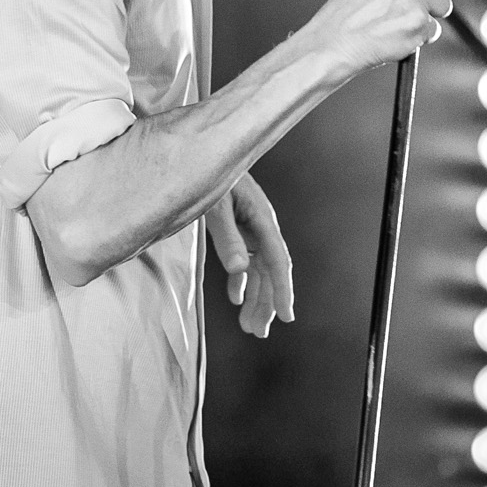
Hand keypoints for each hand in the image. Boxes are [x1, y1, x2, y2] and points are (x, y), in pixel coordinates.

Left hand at [207, 173, 294, 337]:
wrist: (199, 154)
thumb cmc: (206, 173)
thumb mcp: (214, 205)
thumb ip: (226, 236)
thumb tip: (240, 269)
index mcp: (262, 219)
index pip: (277, 261)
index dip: (283, 290)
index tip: (287, 316)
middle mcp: (261, 226)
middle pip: (269, 271)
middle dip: (267, 303)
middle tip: (259, 332)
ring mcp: (250, 228)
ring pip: (258, 271)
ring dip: (255, 298)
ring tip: (250, 327)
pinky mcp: (239, 229)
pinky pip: (245, 262)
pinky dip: (241, 282)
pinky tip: (236, 300)